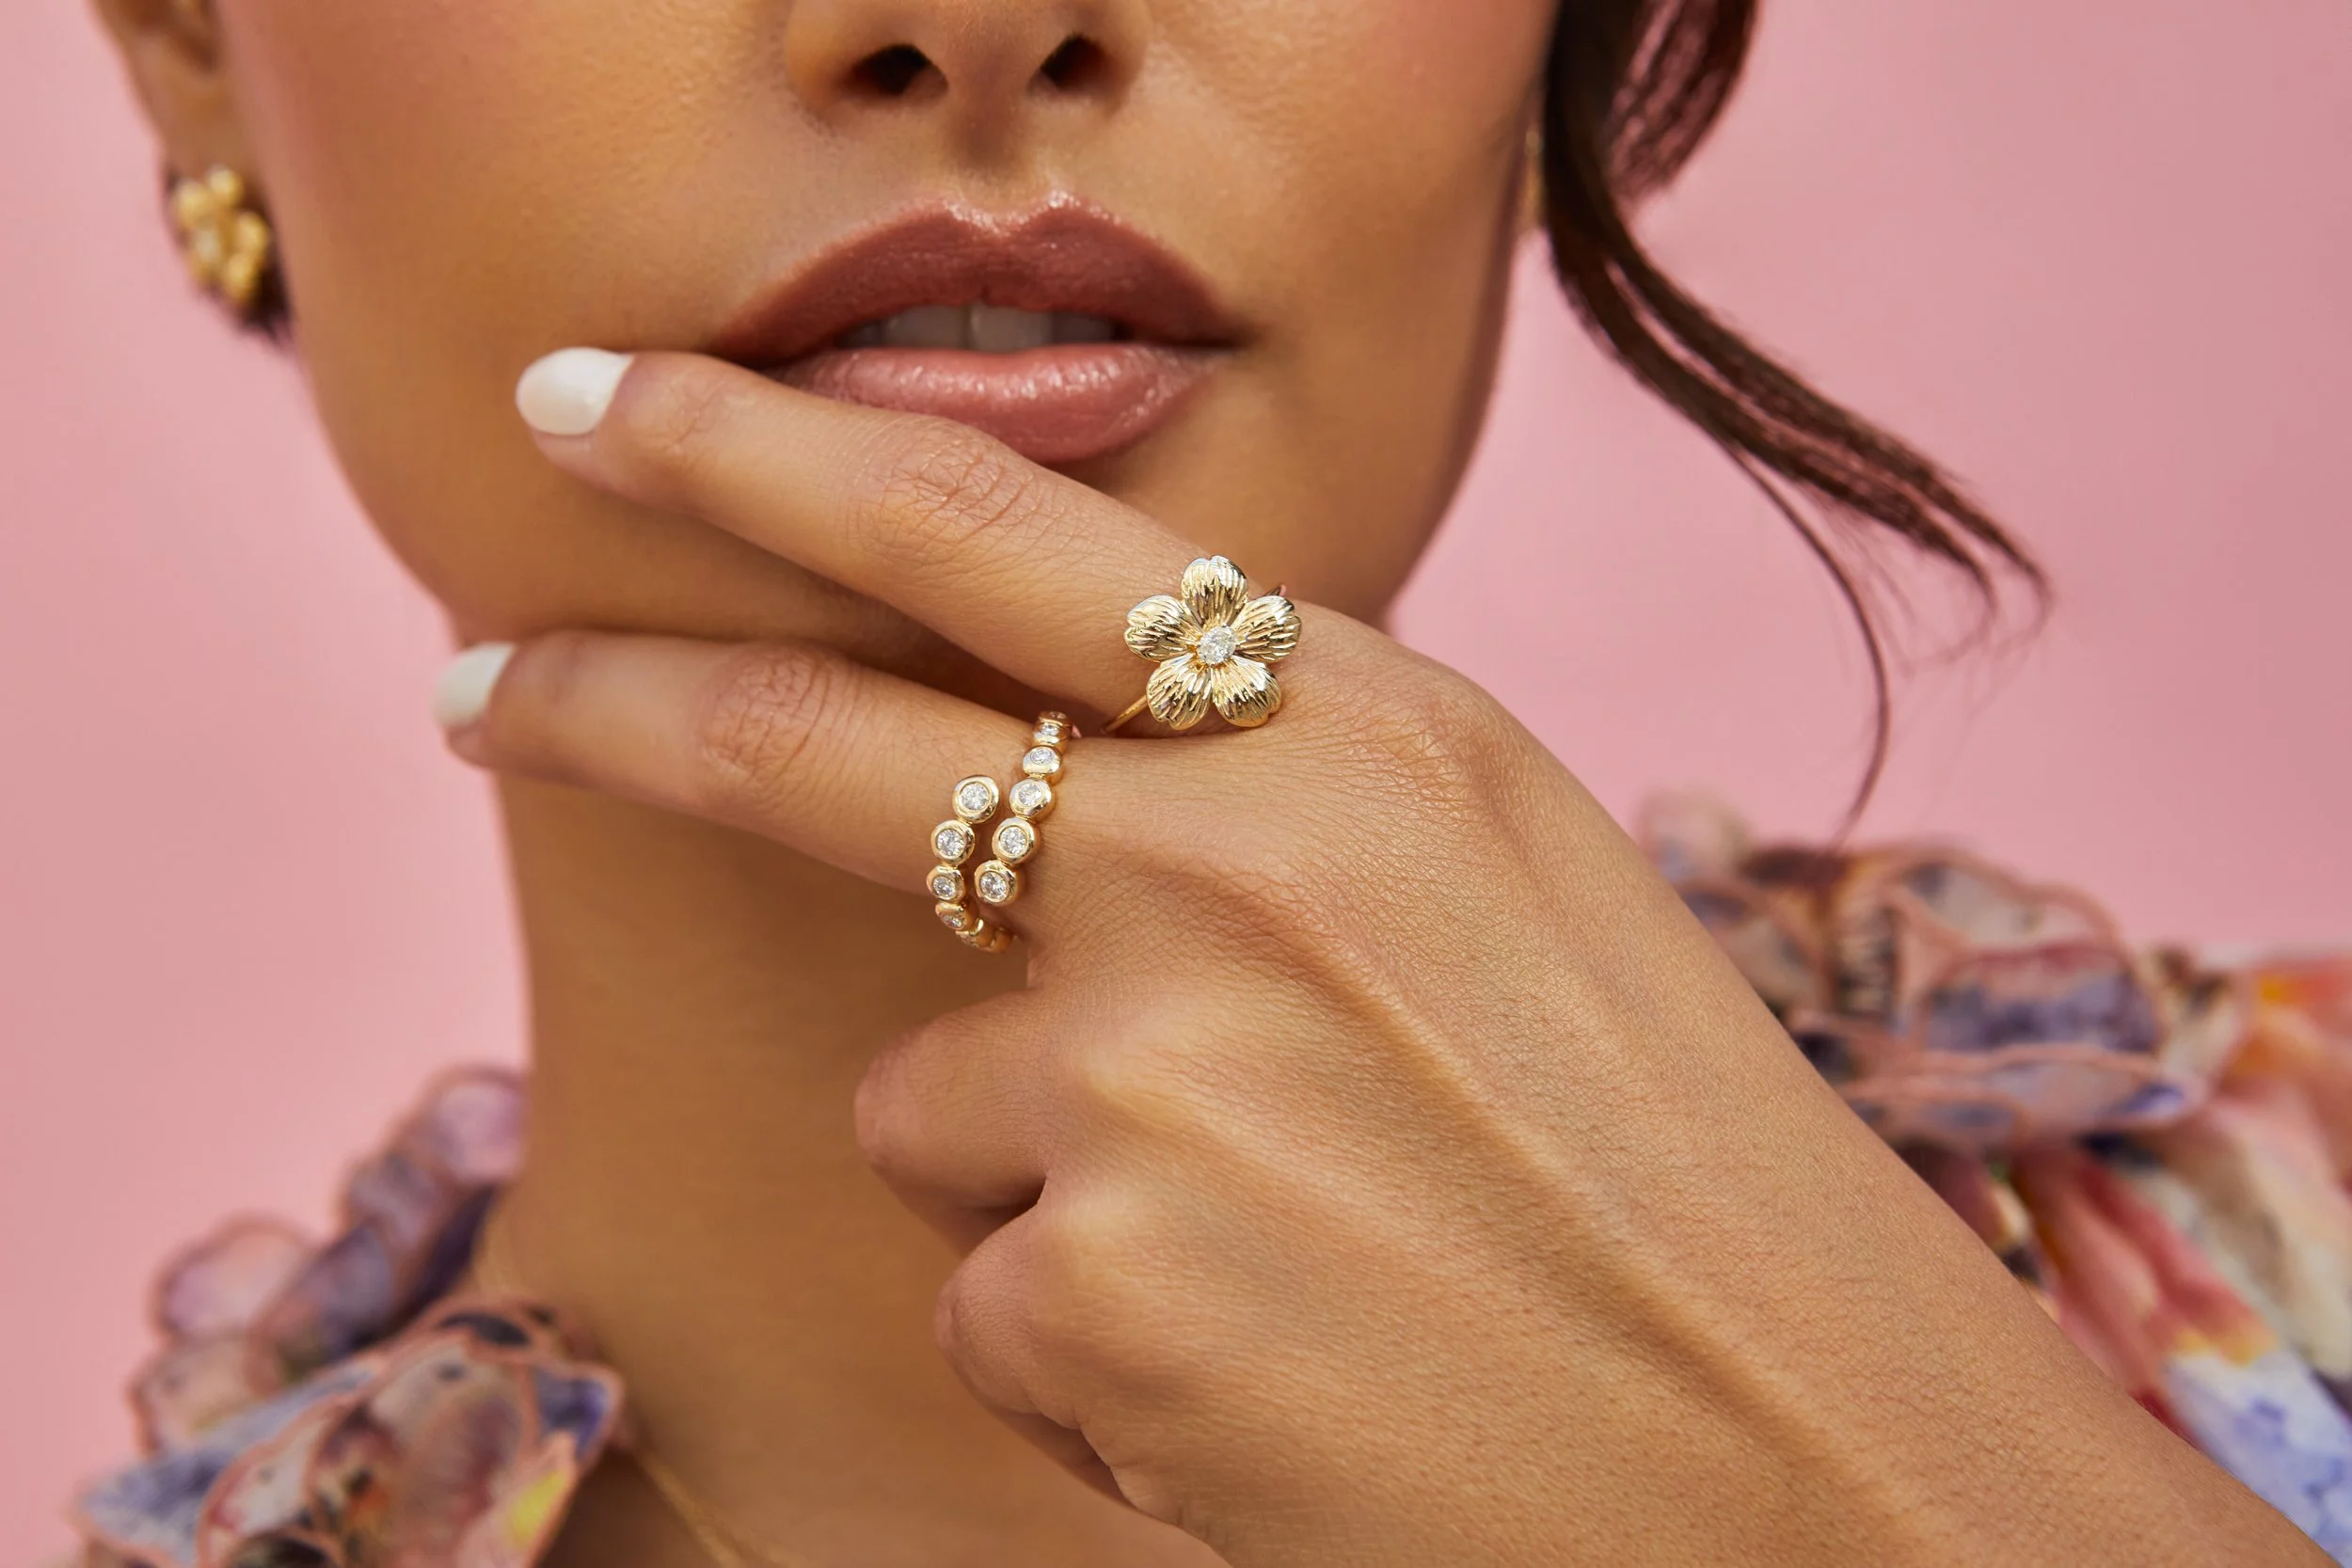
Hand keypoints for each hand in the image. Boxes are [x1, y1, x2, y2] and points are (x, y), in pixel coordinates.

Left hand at [451, 351, 2316, 1566]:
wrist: (1807, 1448)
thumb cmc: (1656, 1166)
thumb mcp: (1490, 875)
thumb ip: (1264, 780)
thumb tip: (1047, 768)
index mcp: (1354, 725)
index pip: (998, 530)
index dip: (768, 446)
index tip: (607, 409)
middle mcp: (1230, 852)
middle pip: (821, 740)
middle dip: (609, 695)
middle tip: (474, 683)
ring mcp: (1144, 1065)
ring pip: (926, 1103)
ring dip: (1044, 1181)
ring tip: (1275, 1259)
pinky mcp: (1083, 1283)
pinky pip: (982, 1295)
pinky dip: (1085, 1347)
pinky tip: (1266, 1377)